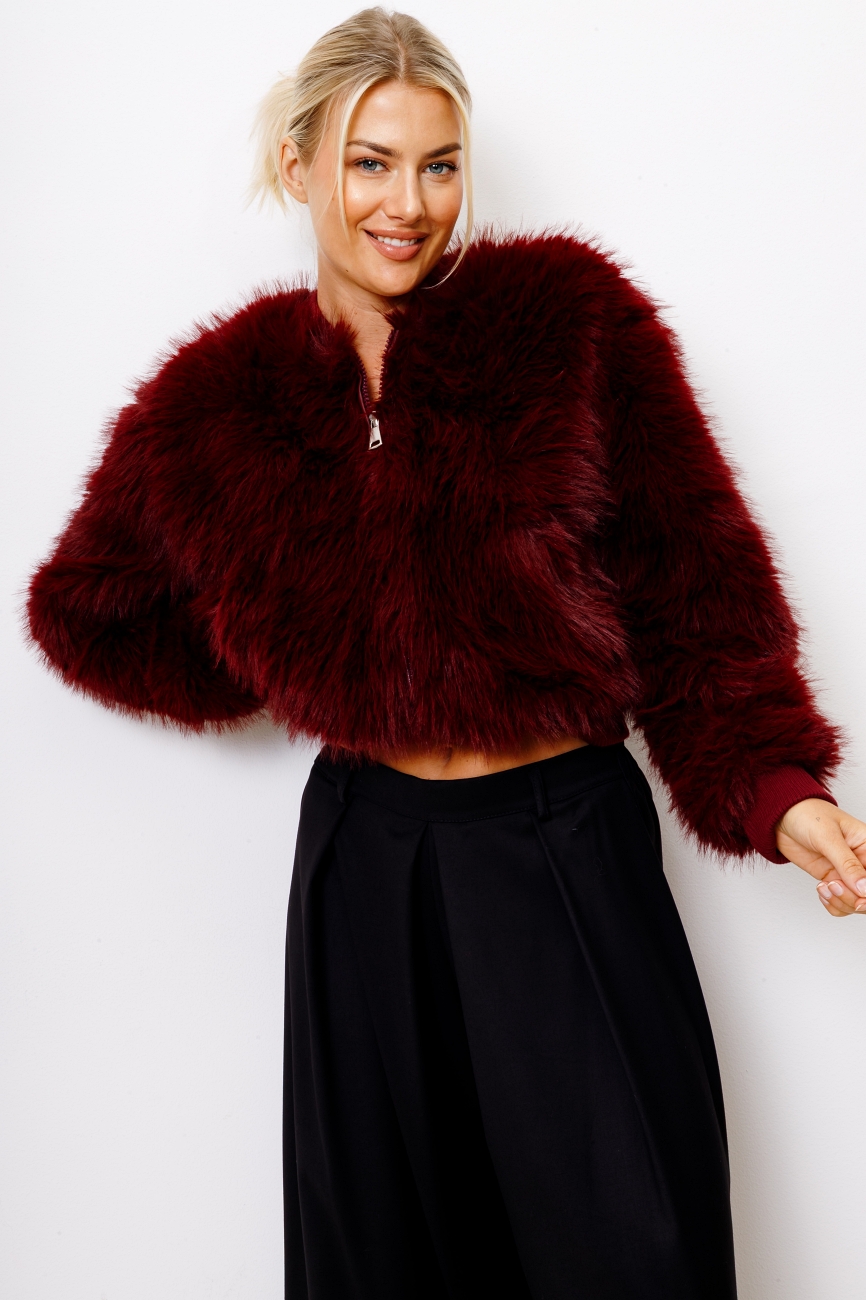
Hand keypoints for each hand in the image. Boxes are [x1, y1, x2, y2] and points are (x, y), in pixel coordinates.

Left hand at [776, 799, 865, 915]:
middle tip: (833, 887)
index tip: (858, 899)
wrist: (782, 816)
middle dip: (853, 899)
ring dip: (840, 901)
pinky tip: (821, 890)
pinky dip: (833, 904)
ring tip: (824, 886)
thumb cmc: (807, 815)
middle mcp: (861, 861)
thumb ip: (847, 864)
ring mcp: (846, 872)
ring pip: (856, 902)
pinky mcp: (832, 879)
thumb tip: (864, 889)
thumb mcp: (828, 837)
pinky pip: (841, 903)